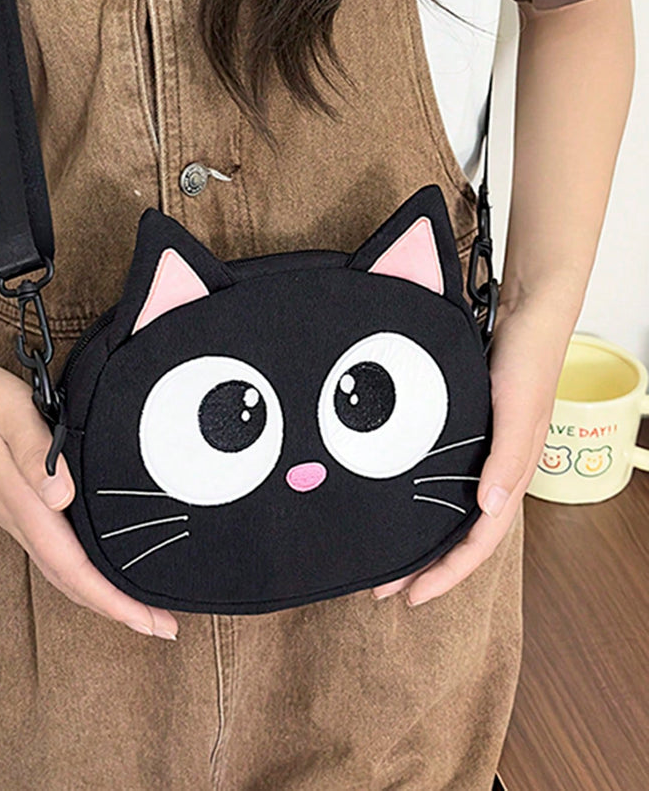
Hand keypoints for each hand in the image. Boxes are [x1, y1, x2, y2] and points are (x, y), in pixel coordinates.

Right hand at [0, 346, 179, 639]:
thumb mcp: (11, 412)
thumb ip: (35, 452)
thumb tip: (60, 496)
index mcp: (22, 503)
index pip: (73, 568)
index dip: (113, 600)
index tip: (150, 621)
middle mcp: (18, 517)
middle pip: (71, 581)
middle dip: (117, 609)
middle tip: (164, 626)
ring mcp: (15, 513)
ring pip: (61, 569)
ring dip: (101, 593)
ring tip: (141, 605)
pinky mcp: (16, 503)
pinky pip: (53, 551)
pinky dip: (82, 570)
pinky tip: (100, 566)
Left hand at [371, 295, 572, 605]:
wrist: (526, 316)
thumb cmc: (528, 362)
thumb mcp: (517, 411)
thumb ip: (506, 460)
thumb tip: (487, 508)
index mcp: (511, 477)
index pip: (479, 542)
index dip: (447, 574)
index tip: (411, 596)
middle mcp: (495, 474)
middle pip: (460, 537)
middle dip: (426, 567)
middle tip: (384, 589)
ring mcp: (480, 456)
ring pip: (449, 513)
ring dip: (422, 539)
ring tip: (386, 557)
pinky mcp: (467, 435)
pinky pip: (443, 482)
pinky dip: (422, 502)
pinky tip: (397, 503)